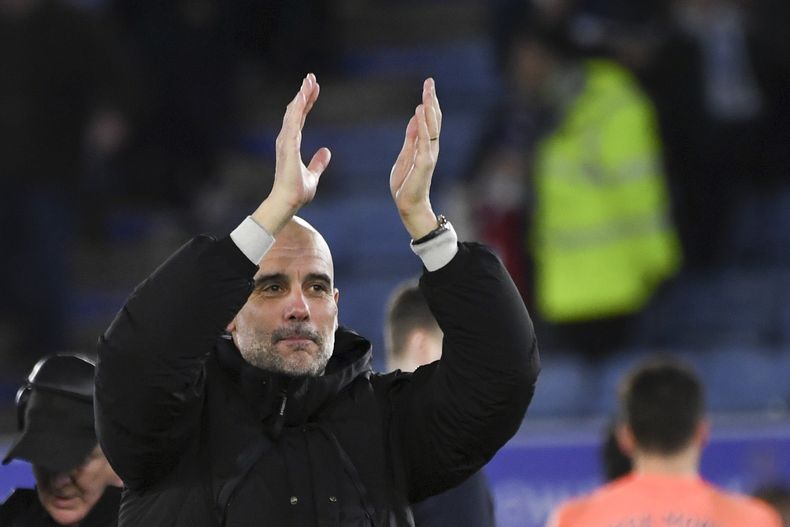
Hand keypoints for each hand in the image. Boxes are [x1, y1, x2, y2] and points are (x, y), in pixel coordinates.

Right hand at [252, 73, 331, 234]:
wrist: (289, 202)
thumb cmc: (297, 191)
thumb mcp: (313, 175)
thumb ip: (318, 163)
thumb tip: (326, 152)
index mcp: (292, 144)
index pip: (301, 118)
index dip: (307, 102)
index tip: (314, 89)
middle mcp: (286, 139)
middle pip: (295, 110)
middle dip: (303, 93)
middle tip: (311, 77)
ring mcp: (285, 141)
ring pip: (293, 113)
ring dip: (301, 96)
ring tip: (308, 81)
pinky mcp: (288, 146)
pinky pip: (293, 123)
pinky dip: (297, 109)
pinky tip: (302, 97)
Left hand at [390, 78, 442, 239]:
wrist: (408, 205)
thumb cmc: (406, 184)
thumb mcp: (405, 155)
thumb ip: (411, 137)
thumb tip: (415, 117)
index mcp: (425, 145)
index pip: (429, 120)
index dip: (429, 102)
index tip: (428, 86)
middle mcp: (430, 147)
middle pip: (433, 119)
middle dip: (431, 100)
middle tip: (429, 81)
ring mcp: (429, 154)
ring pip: (432, 127)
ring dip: (430, 109)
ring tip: (427, 93)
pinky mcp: (425, 163)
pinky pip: (425, 141)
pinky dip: (424, 126)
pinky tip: (421, 113)